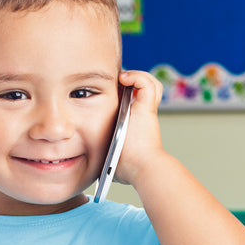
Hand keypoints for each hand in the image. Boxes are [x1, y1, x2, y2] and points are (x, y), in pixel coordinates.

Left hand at [114, 70, 164, 186]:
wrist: (140, 168)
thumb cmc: (125, 168)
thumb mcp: (111, 159)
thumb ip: (105, 155)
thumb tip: (94, 164)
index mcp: (134, 124)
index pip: (133, 102)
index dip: (123, 95)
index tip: (106, 94)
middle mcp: (142, 115)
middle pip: (144, 90)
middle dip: (130, 82)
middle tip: (113, 82)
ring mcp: (146, 110)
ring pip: (149, 84)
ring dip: (137, 78)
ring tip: (122, 79)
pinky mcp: (147, 108)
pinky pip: (146, 83)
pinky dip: (137, 77)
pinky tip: (124, 80)